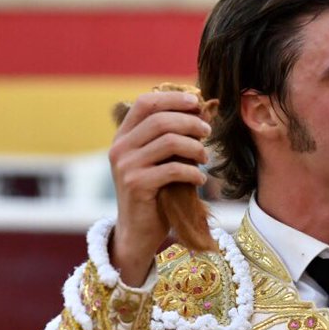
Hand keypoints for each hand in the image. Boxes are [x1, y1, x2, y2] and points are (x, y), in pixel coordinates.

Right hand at [108, 90, 210, 284]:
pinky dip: (193, 172)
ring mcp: (126, 166)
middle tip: (208, 132)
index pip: (145, 102)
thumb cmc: (155, 193)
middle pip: (160, 119)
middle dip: (190, 122)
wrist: (138, 231)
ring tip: (205, 157)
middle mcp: (120, 147)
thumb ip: (169, 138)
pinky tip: (200, 179)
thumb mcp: (157, 161)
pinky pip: (173, 168)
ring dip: (195, 147)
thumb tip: (200, 112)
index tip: (196, 102)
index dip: (172, 98)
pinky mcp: (136, 184)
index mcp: (123, 136)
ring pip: (169, 141)